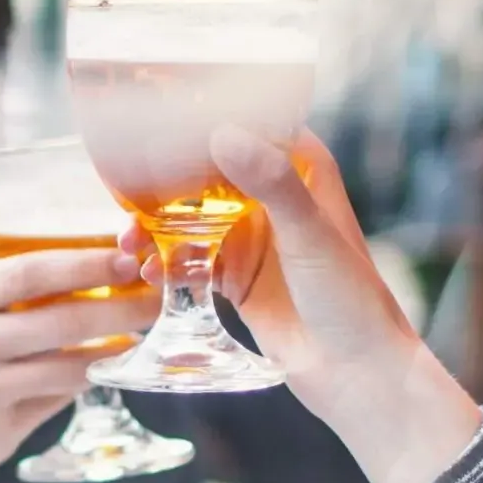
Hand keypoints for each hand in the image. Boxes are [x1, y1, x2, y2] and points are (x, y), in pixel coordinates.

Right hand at [0, 248, 155, 482]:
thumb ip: (9, 313)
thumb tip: (87, 288)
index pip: (31, 268)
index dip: (86, 259)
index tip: (129, 252)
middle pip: (59, 311)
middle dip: (119, 300)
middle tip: (156, 292)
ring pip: (67, 356)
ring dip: (116, 341)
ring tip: (147, 329)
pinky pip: (58, 392)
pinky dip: (92, 376)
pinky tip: (113, 367)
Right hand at [123, 126, 480, 482]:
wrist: (357, 373)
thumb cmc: (352, 299)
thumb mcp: (309, 233)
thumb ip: (270, 182)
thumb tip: (222, 134)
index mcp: (302, 171)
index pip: (251, 121)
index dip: (207, 114)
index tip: (158, 109)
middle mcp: (274, 199)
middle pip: (208, 172)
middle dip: (164, 179)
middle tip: (124, 189)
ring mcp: (253, 240)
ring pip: (191, 219)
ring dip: (157, 227)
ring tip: (128, 242)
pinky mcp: (236, 280)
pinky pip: (189, 262)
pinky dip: (164, 265)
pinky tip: (143, 273)